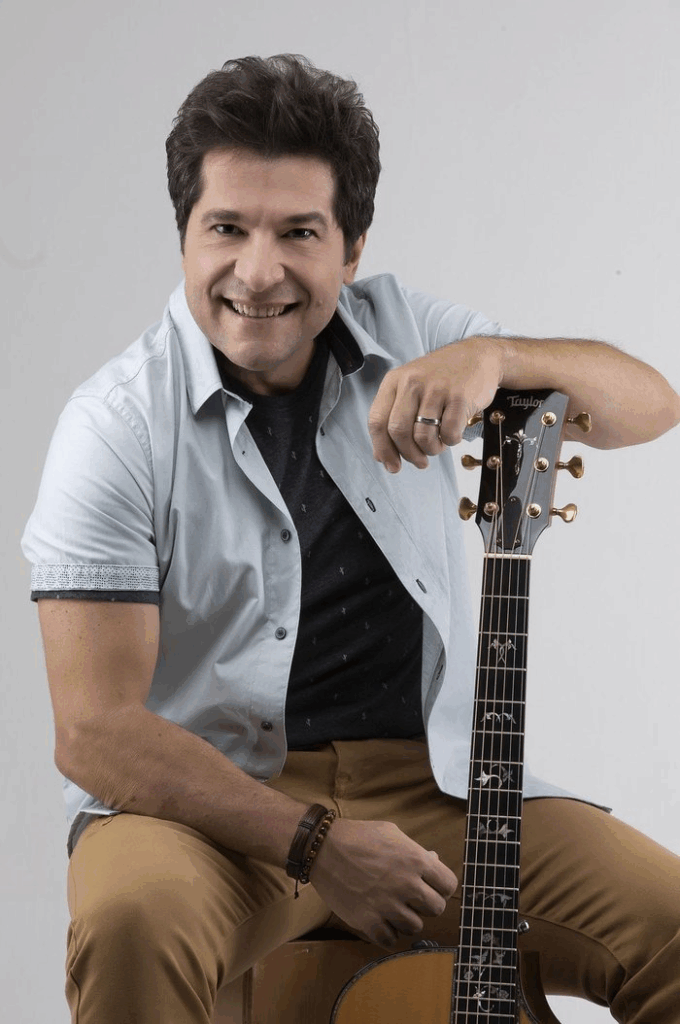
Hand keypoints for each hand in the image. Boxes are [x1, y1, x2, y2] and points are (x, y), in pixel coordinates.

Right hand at [309, 818, 457, 949]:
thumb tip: (434, 862)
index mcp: (415, 860)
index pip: (449, 885)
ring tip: (393, 908)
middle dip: (426, 904)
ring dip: (406, 920)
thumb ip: (415, 850)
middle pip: (436, 909)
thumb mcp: (392, 833)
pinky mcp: (368, 921)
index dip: (442, 887)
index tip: (432, 887)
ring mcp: (387, 904)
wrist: (323, 847)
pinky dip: (388, 934)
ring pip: (415, 927)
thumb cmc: (359, 837)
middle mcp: (406, 884)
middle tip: (412, 899)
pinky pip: (391, 940)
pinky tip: (381, 920)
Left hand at [367, 338, 503, 471]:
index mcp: (394, 381)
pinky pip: (449, 434)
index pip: (377, 421)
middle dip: (408, 454)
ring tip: (438, 444)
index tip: (392, 466)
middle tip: (419, 461)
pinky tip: (453, 432)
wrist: (477, 356)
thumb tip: (381, 456)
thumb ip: (393, 417)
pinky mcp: (459, 396)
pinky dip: (451, 441)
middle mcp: (412, 383)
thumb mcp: (410, 388)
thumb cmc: (440, 378)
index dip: (382, 449)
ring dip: (431, 450)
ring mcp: (436, 389)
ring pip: (423, 437)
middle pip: (398, 431)